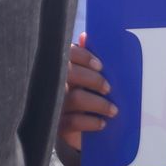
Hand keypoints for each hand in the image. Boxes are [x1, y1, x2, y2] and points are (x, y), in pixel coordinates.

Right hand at [54, 34, 114, 165]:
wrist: (67, 130)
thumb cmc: (76, 95)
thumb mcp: (80, 77)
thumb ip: (83, 58)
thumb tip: (86, 35)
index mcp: (58, 67)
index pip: (68, 53)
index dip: (84, 57)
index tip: (101, 66)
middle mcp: (51, 83)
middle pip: (71, 73)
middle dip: (93, 79)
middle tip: (108, 88)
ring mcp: (53, 104)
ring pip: (75, 98)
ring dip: (99, 103)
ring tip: (113, 110)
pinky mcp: (56, 126)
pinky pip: (74, 122)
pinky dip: (91, 122)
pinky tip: (102, 123)